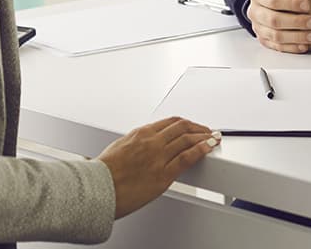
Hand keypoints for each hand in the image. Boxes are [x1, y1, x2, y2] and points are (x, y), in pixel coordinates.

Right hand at [97, 116, 218, 218]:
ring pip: (187, 139)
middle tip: (207, 130)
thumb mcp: (119, 148)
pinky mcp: (163, 174)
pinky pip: (187, 157)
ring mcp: (158, 156)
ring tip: (213, 138)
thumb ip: (135, 144)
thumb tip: (142, 146)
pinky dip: (201, 149)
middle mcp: (151, 141)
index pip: (170, 122)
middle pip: (182, 127)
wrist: (97, 189)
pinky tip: (209, 147)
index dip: (186, 123)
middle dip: (198, 127)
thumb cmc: (103, 173)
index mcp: (141, 133)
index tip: (192, 125)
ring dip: (204, 137)